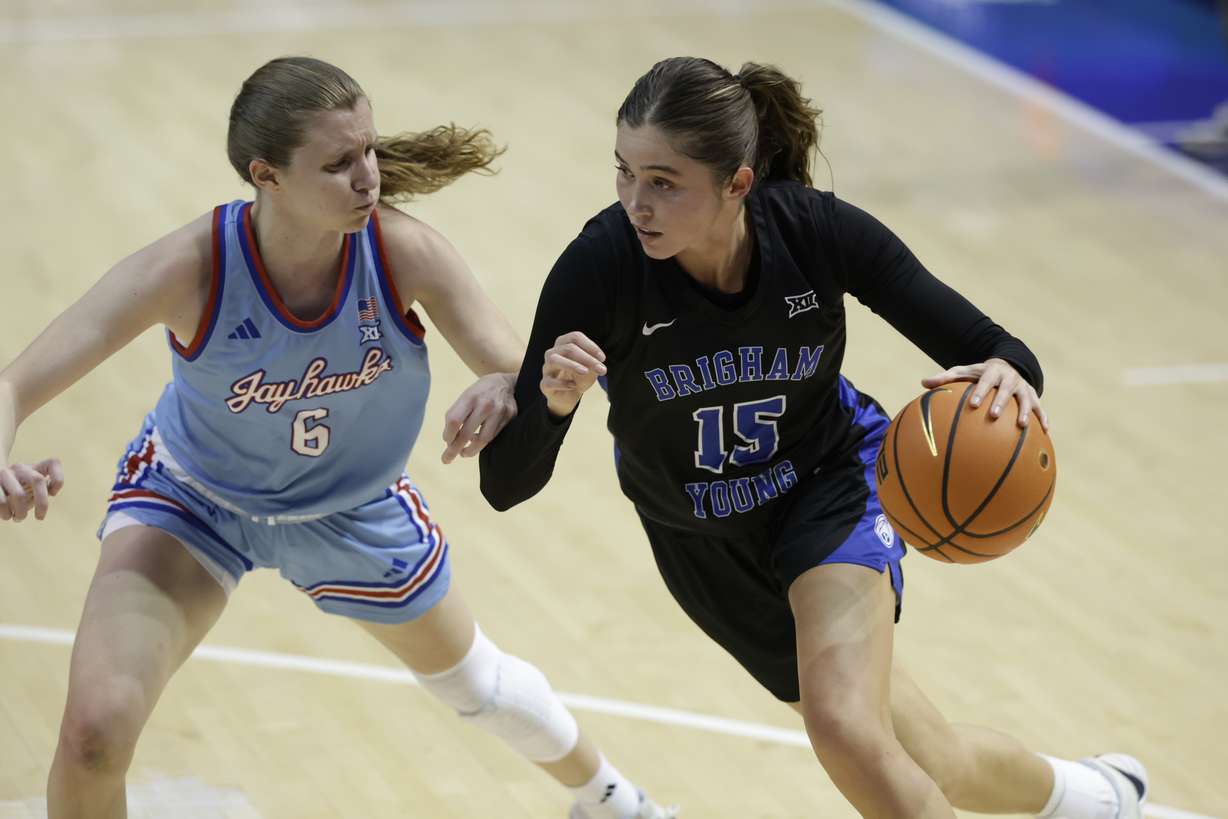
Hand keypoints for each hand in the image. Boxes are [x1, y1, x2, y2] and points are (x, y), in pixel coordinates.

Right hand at [0, 458, 64, 521]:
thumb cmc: (16, 493)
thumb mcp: (30, 489)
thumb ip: (42, 490)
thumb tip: (48, 494)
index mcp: (33, 468)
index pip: (53, 463)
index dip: (58, 478)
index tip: (52, 493)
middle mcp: (20, 468)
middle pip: (38, 480)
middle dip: (42, 503)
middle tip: (40, 517)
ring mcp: (4, 474)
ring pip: (19, 495)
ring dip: (21, 512)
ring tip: (19, 518)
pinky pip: (2, 502)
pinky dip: (7, 513)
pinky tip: (7, 515)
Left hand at [441, 372, 517, 463]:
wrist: (507, 383)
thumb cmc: (481, 392)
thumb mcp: (466, 396)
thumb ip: (457, 414)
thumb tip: (450, 440)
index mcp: (470, 397)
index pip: (454, 420)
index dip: (448, 435)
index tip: (446, 441)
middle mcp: (485, 404)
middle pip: (466, 433)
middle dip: (454, 449)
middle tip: (446, 459)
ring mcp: (499, 412)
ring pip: (483, 440)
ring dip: (470, 450)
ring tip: (463, 453)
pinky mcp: (510, 418)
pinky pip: (493, 437)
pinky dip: (482, 442)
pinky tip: (477, 441)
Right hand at [541, 331, 606, 417]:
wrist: (567, 396)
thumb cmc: (579, 377)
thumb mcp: (590, 369)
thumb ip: (594, 364)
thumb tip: (598, 365)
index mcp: (563, 344)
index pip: (575, 337)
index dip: (590, 345)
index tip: (602, 358)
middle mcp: (552, 353)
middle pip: (567, 348)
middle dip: (586, 358)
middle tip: (601, 369)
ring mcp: (546, 368)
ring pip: (554, 360)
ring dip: (571, 365)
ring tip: (585, 371)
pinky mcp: (544, 384)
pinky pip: (550, 382)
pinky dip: (563, 384)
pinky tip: (574, 386)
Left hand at [922, 358, 1048, 429]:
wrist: (1007, 365)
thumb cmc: (979, 374)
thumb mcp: (963, 372)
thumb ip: (945, 377)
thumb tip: (923, 383)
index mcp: (992, 372)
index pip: (985, 381)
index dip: (980, 391)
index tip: (973, 404)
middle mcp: (1010, 379)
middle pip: (1005, 391)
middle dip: (1001, 402)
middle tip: (994, 416)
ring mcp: (1023, 388)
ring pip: (1027, 399)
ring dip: (1025, 412)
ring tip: (1022, 426)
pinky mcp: (1033, 396)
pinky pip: (1041, 408)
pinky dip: (1044, 418)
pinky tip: (1046, 432)